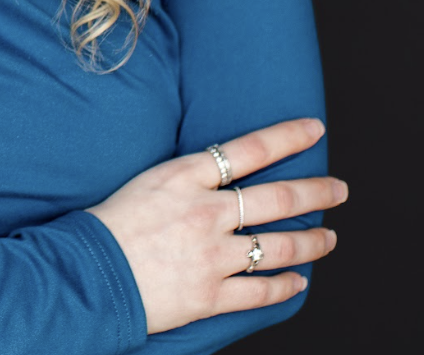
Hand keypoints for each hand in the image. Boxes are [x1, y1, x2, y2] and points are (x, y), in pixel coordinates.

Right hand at [86, 117, 345, 333]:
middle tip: (339, 188)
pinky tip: (298, 282)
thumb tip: (217, 178)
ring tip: (329, 238)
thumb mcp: (144, 183)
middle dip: (316, 192)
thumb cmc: (105, 225)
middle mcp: (206, 212)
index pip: (249, 149)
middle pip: (277, 198)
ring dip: (312, 242)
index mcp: (184, 177)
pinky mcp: (210, 294)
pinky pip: (261, 290)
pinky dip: (285, 286)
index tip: (314, 129)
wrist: (84, 272)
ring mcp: (212, 255)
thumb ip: (185, 180)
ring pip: (280, 246)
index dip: (287, 137)